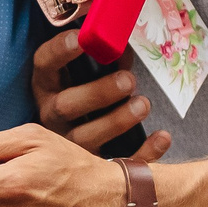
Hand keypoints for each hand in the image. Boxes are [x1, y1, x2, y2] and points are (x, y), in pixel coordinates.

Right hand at [33, 30, 173, 159]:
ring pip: (86, 139)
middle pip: (66, 106)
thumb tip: (125, 43)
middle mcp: (53, 116)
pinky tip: (162, 136)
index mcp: (48, 85)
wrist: (90, 137)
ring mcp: (68, 145)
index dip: (59, 51)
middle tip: (128, 80)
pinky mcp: (91, 168)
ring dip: (117, 121)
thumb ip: (105, 57)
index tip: (81, 38)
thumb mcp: (92, 71)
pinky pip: (117, 163)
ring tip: (142, 104)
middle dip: (98, 92)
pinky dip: (143, 153)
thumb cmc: (93, 92)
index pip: (45, 64)